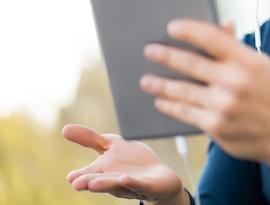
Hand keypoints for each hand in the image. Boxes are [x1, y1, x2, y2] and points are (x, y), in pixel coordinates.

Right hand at [62, 124, 186, 203]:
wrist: (159, 176)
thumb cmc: (131, 161)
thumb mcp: (111, 145)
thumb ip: (90, 139)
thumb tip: (64, 129)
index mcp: (103, 172)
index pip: (89, 174)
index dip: (80, 176)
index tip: (71, 177)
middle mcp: (113, 181)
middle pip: (100, 182)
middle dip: (89, 183)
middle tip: (76, 184)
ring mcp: (130, 184)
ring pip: (115, 185)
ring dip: (104, 185)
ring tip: (92, 185)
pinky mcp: (146, 185)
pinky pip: (138, 185)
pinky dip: (131, 182)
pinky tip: (125, 178)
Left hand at [141, 19, 269, 188]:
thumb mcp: (262, 66)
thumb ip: (238, 48)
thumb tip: (222, 25)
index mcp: (247, 62)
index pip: (212, 38)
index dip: (189, 30)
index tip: (172, 27)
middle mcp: (234, 82)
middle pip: (191, 63)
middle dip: (166, 55)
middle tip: (150, 50)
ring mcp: (223, 105)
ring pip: (182, 90)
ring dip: (160, 84)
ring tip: (146, 80)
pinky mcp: (215, 126)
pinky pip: (185, 112)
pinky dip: (170, 105)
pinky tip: (161, 101)